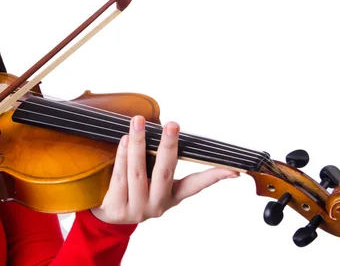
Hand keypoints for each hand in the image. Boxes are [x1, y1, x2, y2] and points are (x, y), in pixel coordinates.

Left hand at [91, 115, 238, 223]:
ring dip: (138, 144)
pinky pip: (120, 178)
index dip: (213, 177)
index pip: (195, 185)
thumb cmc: (132, 188)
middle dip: (169, 146)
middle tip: (172, 125)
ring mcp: (138, 207)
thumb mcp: (150, 179)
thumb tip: (163, 129)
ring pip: (138, 172)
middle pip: (164, 172)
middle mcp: (158, 204)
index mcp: (171, 196)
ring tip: (138, 122)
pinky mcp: (117, 208)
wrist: (107, 218)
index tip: (232, 170)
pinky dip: (122, 157)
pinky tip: (124, 141)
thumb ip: (158, 160)